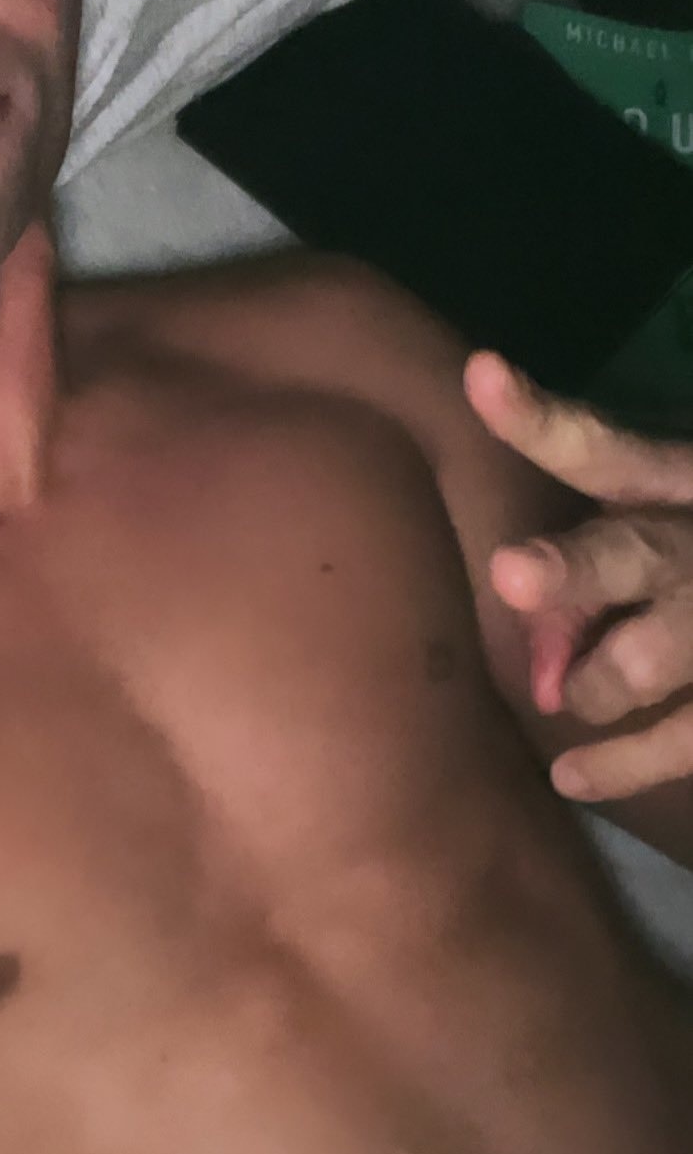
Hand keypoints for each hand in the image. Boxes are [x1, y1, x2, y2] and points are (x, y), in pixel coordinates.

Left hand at [463, 351, 692, 801]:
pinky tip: (568, 777)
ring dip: (592, 683)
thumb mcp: (667, 511)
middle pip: (631, 555)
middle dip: (571, 570)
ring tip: (571, 695)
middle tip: (510, 575)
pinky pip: (679, 741)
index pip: (602, 449)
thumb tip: (511, 606)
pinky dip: (621, 765)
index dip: (540, 419)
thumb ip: (595, 542)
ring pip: (646, 660)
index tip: (480, 375)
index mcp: (680, 483)